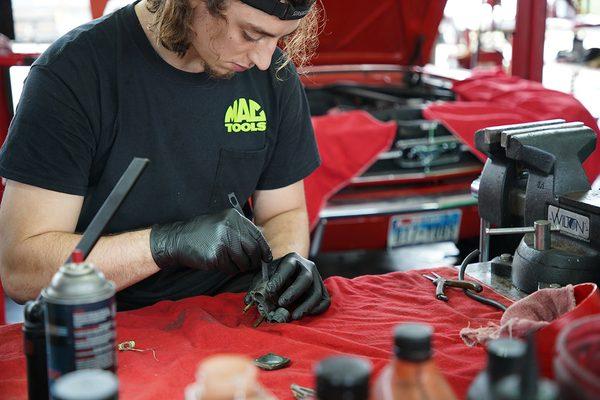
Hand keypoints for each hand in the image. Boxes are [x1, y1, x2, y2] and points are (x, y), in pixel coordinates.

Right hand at [150, 209, 271, 274]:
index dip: (264, 248)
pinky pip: (230, 267)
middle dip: (255, 260)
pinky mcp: (215, 255)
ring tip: (234, 264)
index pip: (257, 235)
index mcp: (233, 217)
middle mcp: (229, 227)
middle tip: (252, 265)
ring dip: (241, 266)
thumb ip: (241, 229)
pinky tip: (222, 264)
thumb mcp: (222, 222)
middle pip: (252, 249)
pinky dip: (229, 269)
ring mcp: (222, 241)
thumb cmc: (202, 232)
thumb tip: (263, 240)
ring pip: (243, 260)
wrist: (178, 239)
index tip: (266, 257)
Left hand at [254, 252, 329, 319]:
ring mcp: (317, 278)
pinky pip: (325, 300)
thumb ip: (257, 285)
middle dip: (293, 292)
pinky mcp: (323, 290)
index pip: (287, 267)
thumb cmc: (275, 275)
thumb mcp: (265, 275)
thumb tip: (248, 299)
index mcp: (292, 259)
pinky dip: (316, 309)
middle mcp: (307, 266)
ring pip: (317, 292)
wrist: (291, 271)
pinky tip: (305, 315)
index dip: (279, 278)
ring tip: (293, 316)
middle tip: (282, 303)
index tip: (270, 290)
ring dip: (305, 306)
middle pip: (305, 279)